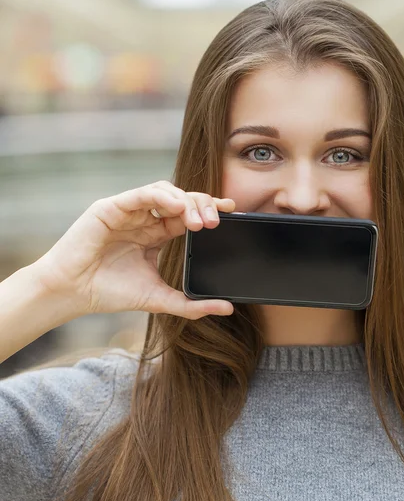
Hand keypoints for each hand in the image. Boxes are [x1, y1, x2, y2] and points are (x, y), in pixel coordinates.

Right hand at [32, 181, 235, 319]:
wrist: (73, 294)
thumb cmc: (111, 292)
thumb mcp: (160, 298)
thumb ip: (192, 304)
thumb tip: (228, 309)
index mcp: (158, 233)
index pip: (190, 215)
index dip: (211, 210)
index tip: (234, 211)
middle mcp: (146, 218)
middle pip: (182, 200)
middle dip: (203, 205)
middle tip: (217, 221)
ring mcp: (130, 210)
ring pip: (166, 192)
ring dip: (186, 201)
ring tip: (199, 221)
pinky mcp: (112, 207)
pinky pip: (142, 194)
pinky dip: (162, 196)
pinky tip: (177, 206)